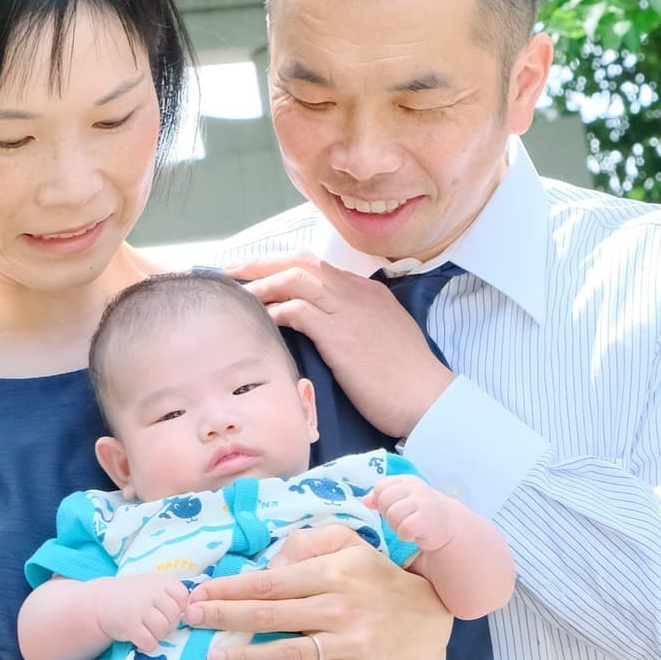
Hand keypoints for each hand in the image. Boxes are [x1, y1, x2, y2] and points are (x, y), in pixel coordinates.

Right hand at [95, 574, 190, 654]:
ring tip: (149, 631)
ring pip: (163, 629)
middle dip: (169, 625)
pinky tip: (140, 639)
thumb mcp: (152, 587)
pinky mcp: (129, 624)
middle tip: (157, 625)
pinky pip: (149, 641)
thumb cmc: (133, 596)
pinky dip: (147, 644)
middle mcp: (151, 592)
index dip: (178, 609)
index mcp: (160, 581)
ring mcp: (139, 608)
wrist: (101, 601)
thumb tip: (192, 612)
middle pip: (174, 615)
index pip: (183, 597)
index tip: (167, 612)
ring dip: (158, 635)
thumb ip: (171, 595)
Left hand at [184, 524, 451, 659]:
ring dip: (246, 656)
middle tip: (191, 620)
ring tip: (214, 657)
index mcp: (331, 573)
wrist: (424, 617)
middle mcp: (338, 608)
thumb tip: (267, 569)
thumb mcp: (346, 543)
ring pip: (288, 653)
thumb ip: (304, 545)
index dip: (229, 589)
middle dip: (224, 618)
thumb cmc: (374, 575)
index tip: (198, 593)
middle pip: (269, 615)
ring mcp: (349, 644)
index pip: (269, 583)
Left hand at [226, 254, 452, 436]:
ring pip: (295, 279)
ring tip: (236, 295)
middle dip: (261, 262)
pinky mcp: (341, 335)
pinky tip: (259, 321)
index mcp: (366, 291)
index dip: (281, 265)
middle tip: (231, 270)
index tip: (255, 273)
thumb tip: (319, 327)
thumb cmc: (406, 377)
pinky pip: (298, 310)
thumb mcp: (380, 335)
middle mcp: (356, 292)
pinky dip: (274, 311)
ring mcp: (349, 311)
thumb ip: (352, 323)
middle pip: (300, 261)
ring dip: (261, 284)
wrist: (428, 398)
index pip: (316, 265)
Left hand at [370, 474, 456, 552]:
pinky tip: (414, 535)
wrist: (448, 525)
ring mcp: (423, 502)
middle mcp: (415, 488)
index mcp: (407, 481)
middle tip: (401, 520)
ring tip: (407, 527)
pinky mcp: (427, 519)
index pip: (381, 486)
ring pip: (392, 514)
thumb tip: (365, 500)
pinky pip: (404, 528)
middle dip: (388, 514)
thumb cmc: (419, 512)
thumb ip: (382, 497)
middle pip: (384, 500)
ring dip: (396, 526)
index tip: (393, 508)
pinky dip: (405, 535)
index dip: (381, 501)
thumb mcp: (401, 499)